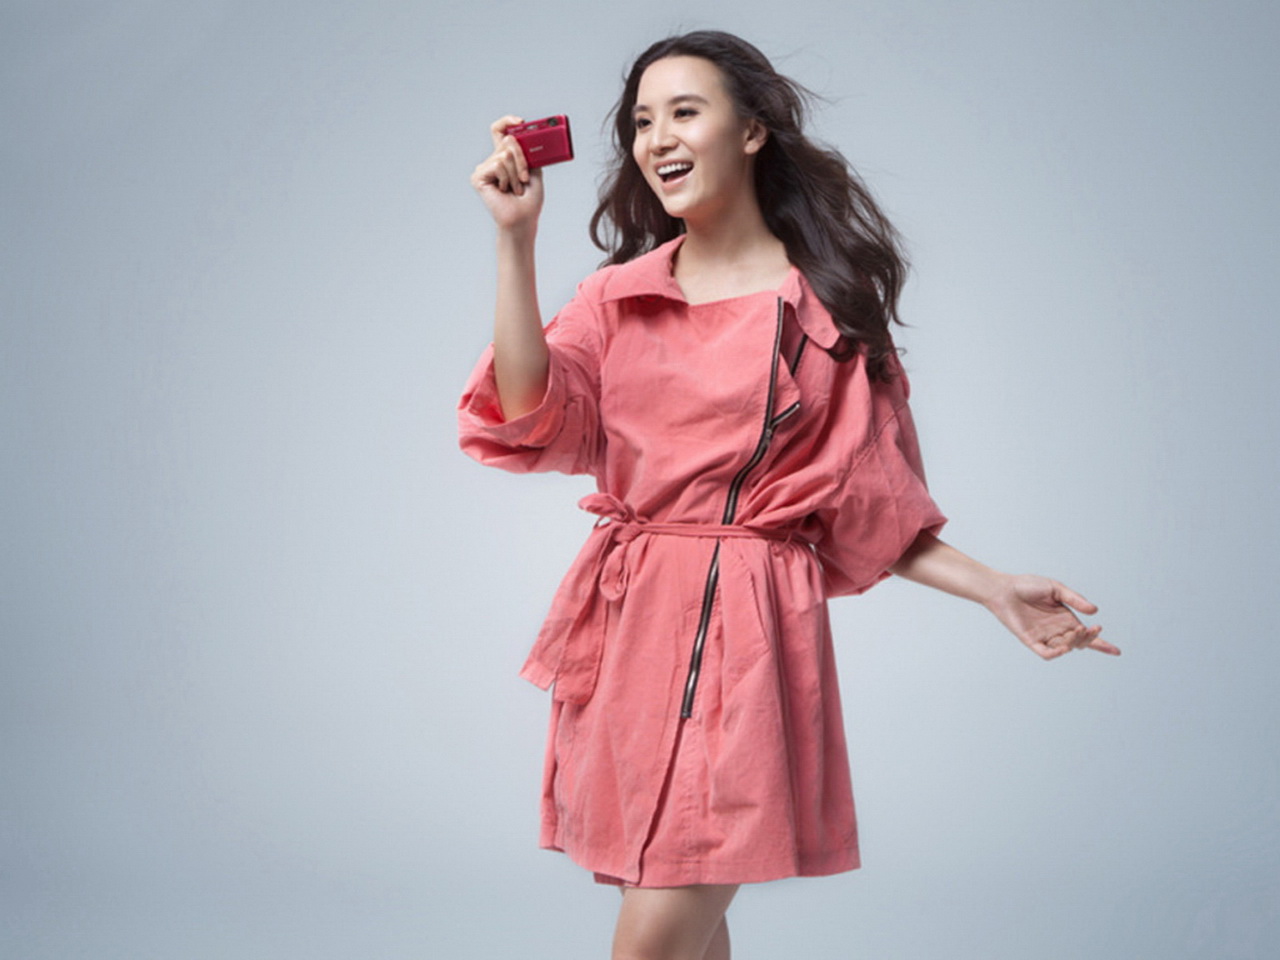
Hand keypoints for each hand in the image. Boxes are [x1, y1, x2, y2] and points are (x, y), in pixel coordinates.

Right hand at [470, 115, 543, 232]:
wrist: (523, 219)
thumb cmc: (529, 199)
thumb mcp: (534, 169)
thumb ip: (528, 151)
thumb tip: (523, 135)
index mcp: (505, 156)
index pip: (500, 130)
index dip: (507, 121)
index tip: (520, 121)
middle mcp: (493, 160)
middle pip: (508, 141)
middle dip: (522, 159)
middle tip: (524, 178)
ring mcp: (484, 168)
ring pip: (505, 155)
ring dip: (516, 173)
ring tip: (515, 188)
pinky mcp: (478, 176)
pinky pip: (497, 165)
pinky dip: (506, 178)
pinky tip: (504, 190)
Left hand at [984, 574, 1120, 659]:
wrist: (1004, 588)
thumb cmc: (1028, 586)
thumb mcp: (1056, 589)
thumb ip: (1075, 599)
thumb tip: (1094, 611)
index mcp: (1066, 619)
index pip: (1087, 635)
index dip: (1102, 644)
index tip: (1117, 651)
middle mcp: (1057, 630)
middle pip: (1080, 642)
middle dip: (1089, 639)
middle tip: (1091, 629)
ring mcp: (1044, 636)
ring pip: (1066, 647)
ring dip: (1075, 642)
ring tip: (1078, 630)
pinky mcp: (1031, 640)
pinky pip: (1046, 653)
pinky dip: (1056, 653)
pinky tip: (1064, 647)